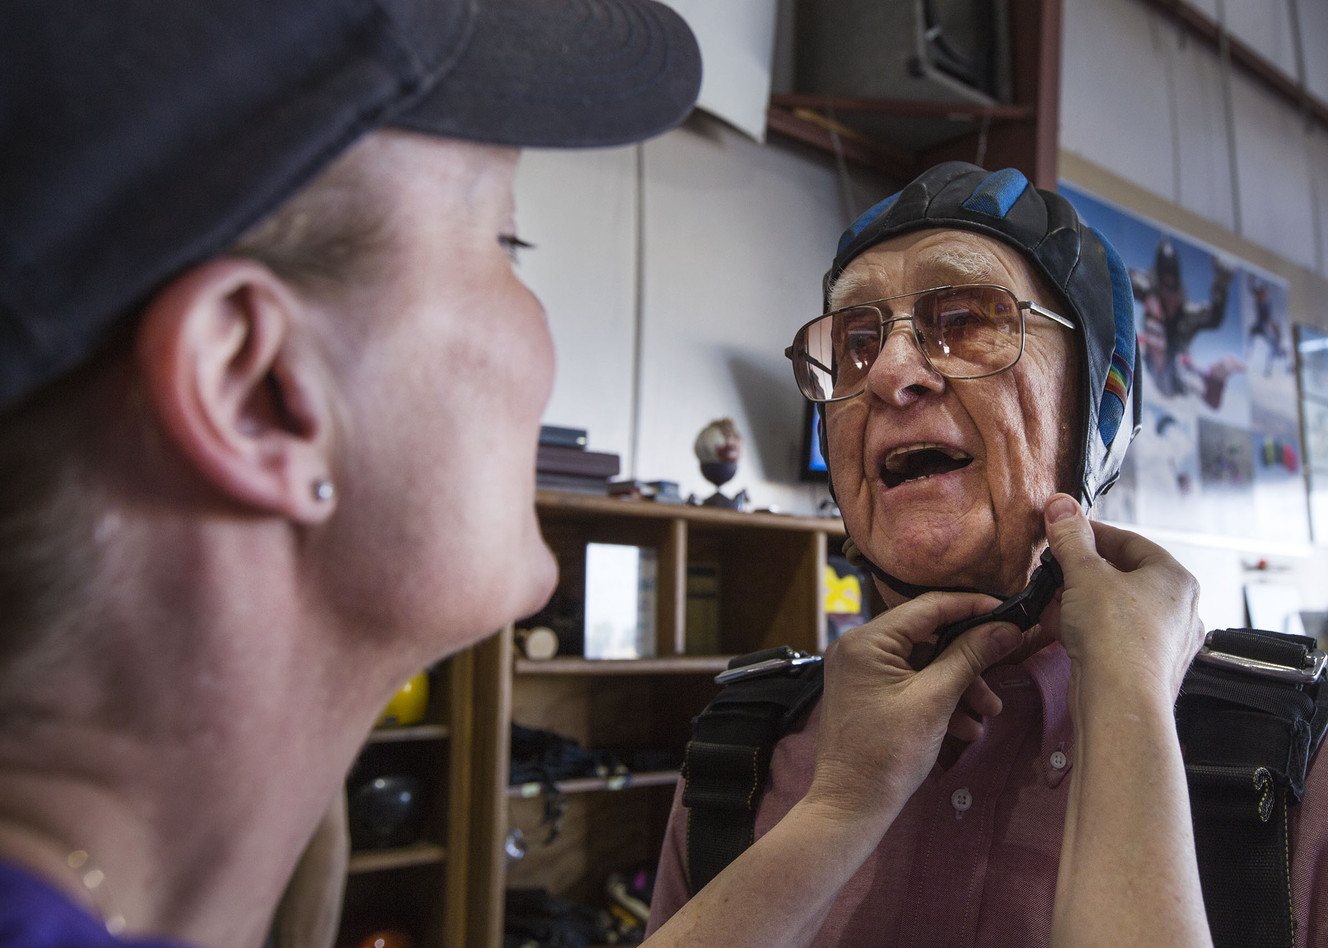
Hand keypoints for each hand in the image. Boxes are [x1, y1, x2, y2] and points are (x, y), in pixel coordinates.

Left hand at [807, 593, 1023, 830]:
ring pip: (924, 664)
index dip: (972, 607)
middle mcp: (859, 647)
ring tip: (986, 715)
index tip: (1009, 613)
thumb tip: (1007, 626)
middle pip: (928, 637)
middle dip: (968, 661)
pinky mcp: (869, 694)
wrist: (852, 806)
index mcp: (866, 640)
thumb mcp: (935, 700)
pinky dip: (940, 701)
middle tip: (1000, 677)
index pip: (928, 606)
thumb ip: (969, 657)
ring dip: (959, 687)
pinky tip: (965, 729)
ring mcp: (861, 672)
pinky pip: (912, 684)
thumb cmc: (888, 752)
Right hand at [1039, 493, 1204, 703]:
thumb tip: (1061, 505)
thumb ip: (1071, 538)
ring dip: (1082, 601)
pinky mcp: (1146, 668)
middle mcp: (1179, 610)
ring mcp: (1165, 642)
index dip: (1093, 533)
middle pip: (1124, 576)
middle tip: (1055, 568)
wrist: (1121, 701)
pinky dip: (1088, 629)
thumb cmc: (1117, 636)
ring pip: (1118, 609)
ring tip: (1053, 599)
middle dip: (1084, 572)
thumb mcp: (1085, 573)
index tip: (1065, 532)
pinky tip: (1061, 629)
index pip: (1131, 542)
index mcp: (1175, 579)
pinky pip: (1114, 638)